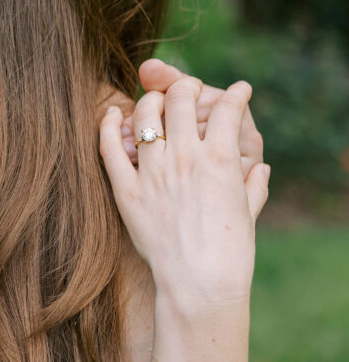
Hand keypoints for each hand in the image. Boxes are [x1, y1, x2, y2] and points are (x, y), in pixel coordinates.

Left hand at [100, 78, 270, 306]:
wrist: (199, 283)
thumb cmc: (230, 253)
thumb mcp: (248, 214)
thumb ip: (253, 185)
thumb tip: (260, 169)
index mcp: (220, 160)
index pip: (229, 109)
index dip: (236, 94)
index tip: (239, 90)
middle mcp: (186, 157)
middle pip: (181, 99)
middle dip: (187, 86)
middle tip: (188, 88)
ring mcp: (153, 171)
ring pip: (145, 114)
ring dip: (151, 100)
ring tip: (154, 100)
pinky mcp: (126, 189)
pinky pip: (109, 147)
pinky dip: (109, 124)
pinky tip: (112, 113)